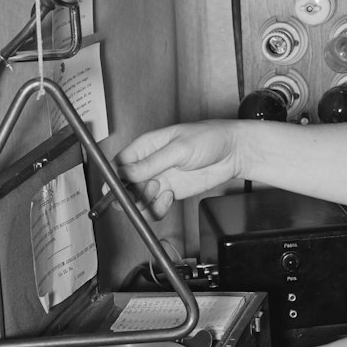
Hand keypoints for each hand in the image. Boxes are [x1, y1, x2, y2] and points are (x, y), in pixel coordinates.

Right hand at [115, 121, 246, 217]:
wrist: (233, 152)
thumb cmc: (209, 138)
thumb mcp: (178, 148)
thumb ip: (151, 162)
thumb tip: (125, 171)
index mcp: (146, 146)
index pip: (119, 163)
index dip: (113, 178)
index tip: (112, 190)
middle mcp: (150, 164)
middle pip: (124, 185)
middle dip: (128, 194)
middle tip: (139, 195)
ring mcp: (160, 179)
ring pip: (138, 199)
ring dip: (144, 202)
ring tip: (161, 190)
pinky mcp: (171, 193)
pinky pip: (154, 207)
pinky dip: (158, 208)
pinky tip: (170, 198)